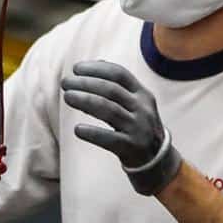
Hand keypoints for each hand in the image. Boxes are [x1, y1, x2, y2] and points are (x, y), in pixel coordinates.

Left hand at [60, 60, 181, 195]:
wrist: (157, 160)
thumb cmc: (138, 126)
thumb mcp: (136, 103)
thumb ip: (119, 85)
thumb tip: (96, 63)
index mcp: (143, 94)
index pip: (119, 74)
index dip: (96, 69)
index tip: (76, 69)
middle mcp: (142, 109)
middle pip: (111, 90)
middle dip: (85, 83)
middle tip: (65, 82)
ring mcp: (138, 128)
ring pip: (109, 110)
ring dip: (85, 101)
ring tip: (67, 97)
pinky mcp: (132, 147)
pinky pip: (109, 139)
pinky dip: (92, 133)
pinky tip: (77, 129)